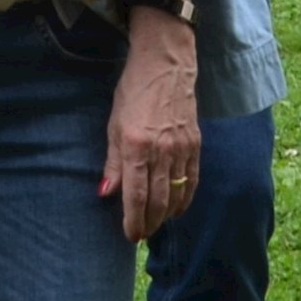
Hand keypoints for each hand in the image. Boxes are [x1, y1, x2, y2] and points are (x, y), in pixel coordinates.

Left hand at [101, 6, 202, 242]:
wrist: (165, 65)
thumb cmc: (133, 92)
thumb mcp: (114, 125)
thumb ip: (112, 163)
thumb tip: (105, 194)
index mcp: (135, 147)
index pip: (136, 196)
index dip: (133, 221)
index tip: (129, 235)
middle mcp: (160, 151)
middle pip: (158, 201)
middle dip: (149, 223)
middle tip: (141, 235)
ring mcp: (181, 148)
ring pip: (177, 194)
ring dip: (166, 215)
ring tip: (156, 224)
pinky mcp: (195, 144)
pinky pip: (192, 180)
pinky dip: (185, 198)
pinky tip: (177, 208)